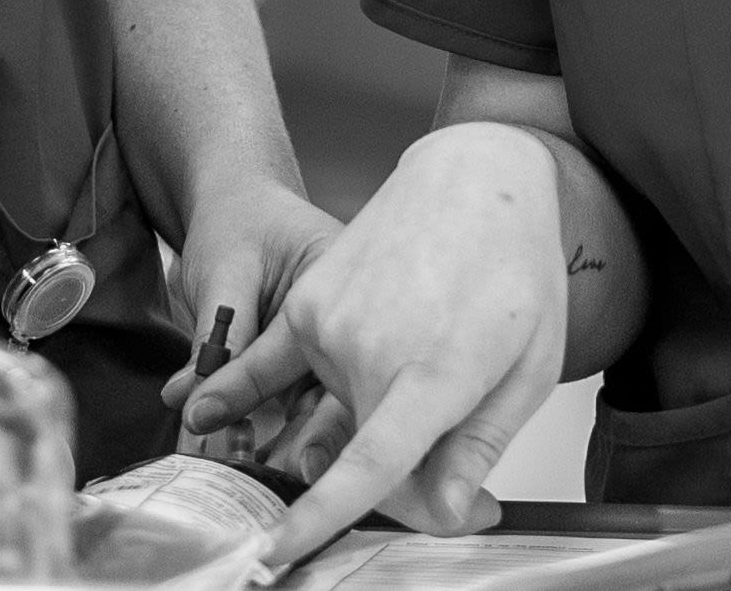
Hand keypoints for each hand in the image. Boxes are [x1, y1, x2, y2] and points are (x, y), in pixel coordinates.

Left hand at [157, 175, 339, 459]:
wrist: (231, 200)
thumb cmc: (236, 219)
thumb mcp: (226, 274)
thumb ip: (217, 342)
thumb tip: (196, 408)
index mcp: (343, 281)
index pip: (337, 358)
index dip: (322, 416)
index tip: (300, 461)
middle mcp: (347, 320)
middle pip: (337, 392)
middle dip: (305, 441)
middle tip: (271, 474)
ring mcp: (328, 343)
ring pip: (309, 407)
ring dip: (274, 439)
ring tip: (240, 464)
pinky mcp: (304, 362)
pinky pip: (286, 402)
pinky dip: (255, 423)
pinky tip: (227, 442)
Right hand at [183, 124, 568, 566]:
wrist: (475, 177)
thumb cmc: (515, 267)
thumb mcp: (529, 367)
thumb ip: (478, 447)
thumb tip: (444, 515)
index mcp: (435, 372)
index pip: (370, 467)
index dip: (325, 517)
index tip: (279, 552)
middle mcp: (371, 351)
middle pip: (359, 455)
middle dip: (398, 471)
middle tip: (450, 431)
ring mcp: (330, 321)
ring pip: (329, 418)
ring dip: (354, 423)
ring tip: (413, 359)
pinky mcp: (308, 302)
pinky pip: (267, 364)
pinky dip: (240, 390)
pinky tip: (201, 409)